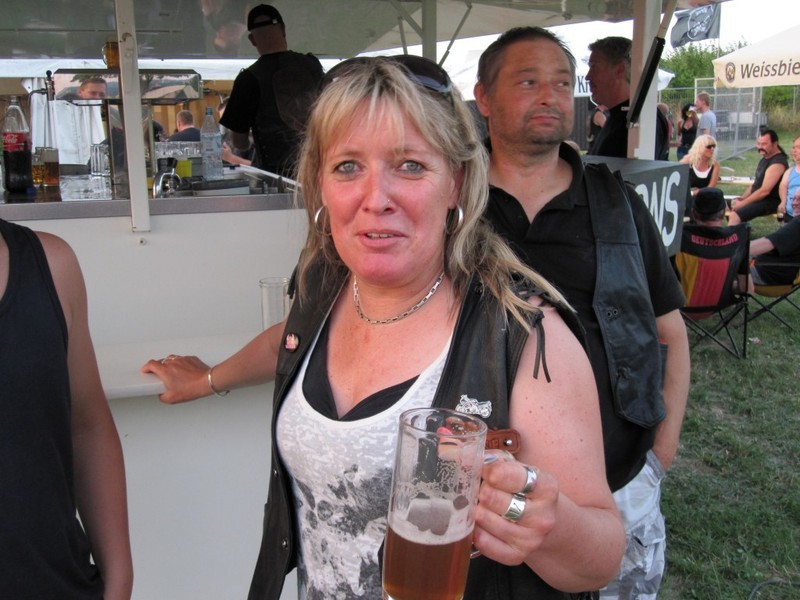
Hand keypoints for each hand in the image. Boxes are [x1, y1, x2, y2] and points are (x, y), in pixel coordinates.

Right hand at [141, 354, 211, 403]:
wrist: (207, 382)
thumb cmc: (192, 388)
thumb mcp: (172, 398)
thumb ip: (162, 397)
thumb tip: (161, 395)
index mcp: (165, 371)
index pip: (151, 364)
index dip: (146, 367)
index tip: (145, 370)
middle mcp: (172, 362)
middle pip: (161, 361)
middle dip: (159, 367)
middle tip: (161, 375)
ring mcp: (182, 359)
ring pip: (172, 359)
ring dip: (170, 365)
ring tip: (173, 373)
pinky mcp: (191, 358)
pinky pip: (183, 360)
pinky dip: (181, 364)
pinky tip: (185, 372)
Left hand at [472, 451, 557, 565]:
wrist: (542, 520)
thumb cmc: (522, 488)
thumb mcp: (513, 466)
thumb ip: (487, 456)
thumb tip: (447, 448)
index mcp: (546, 486)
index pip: (510, 475)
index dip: (490, 470)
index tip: (483, 469)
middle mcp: (543, 515)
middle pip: (492, 497)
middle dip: (481, 490)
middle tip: (484, 489)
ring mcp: (531, 539)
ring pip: (484, 519)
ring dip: (476, 509)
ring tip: (481, 505)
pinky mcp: (517, 555)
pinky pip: (485, 544)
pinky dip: (475, 532)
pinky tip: (478, 524)